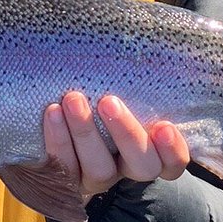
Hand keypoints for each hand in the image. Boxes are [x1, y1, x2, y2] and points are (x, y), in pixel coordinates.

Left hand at [43, 92, 189, 201]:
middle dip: (127, 134)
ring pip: (100, 169)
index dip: (173, 150)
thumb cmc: (102, 92)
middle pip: (142, 166)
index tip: (164, 126)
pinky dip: (58, 139)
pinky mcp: (64, 179)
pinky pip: (63, 167)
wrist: (48, 119)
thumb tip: (164, 42)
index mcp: (152, 150)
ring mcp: (96, 177)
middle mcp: (127, 167)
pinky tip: (52, 112)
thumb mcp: (126, 89)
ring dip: (86, 133)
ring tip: (73, 99)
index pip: (174, 162)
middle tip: (109, 102)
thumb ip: (139, 82)